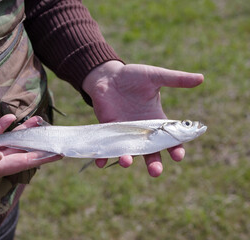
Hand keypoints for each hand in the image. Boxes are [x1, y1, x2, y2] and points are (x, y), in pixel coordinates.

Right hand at [0, 115, 61, 199]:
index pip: (25, 162)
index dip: (43, 157)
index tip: (59, 152)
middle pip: (22, 149)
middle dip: (37, 140)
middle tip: (51, 129)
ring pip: (10, 141)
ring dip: (23, 131)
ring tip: (36, 119)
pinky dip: (1, 127)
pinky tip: (10, 118)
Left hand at [82, 60, 203, 176]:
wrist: (109, 75)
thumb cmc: (133, 76)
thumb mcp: (155, 76)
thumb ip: (176, 79)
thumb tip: (201, 78)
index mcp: (156, 121)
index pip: (169, 140)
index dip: (175, 149)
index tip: (178, 156)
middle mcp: (141, 131)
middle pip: (150, 153)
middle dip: (154, 164)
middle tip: (155, 171)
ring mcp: (124, 132)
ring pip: (128, 152)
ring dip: (127, 160)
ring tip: (126, 162)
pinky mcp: (109, 130)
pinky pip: (107, 147)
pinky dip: (103, 156)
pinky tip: (100, 163)